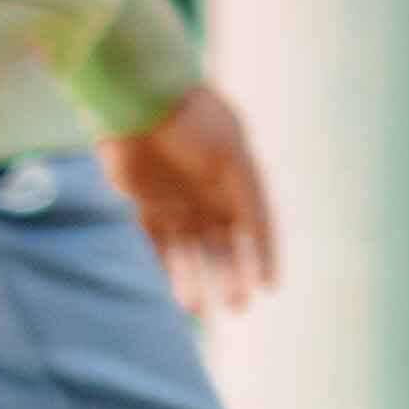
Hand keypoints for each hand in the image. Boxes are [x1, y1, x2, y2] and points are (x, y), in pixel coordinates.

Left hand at [106, 84, 278, 310]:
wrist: (139, 99)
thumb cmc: (190, 120)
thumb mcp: (228, 153)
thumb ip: (242, 193)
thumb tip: (256, 236)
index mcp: (238, 179)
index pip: (258, 225)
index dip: (265, 255)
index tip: (269, 286)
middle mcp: (212, 194)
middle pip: (226, 244)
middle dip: (232, 275)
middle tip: (238, 307)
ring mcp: (180, 200)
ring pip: (192, 251)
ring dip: (197, 279)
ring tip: (198, 309)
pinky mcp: (148, 205)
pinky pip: (160, 244)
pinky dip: (168, 268)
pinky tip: (176, 292)